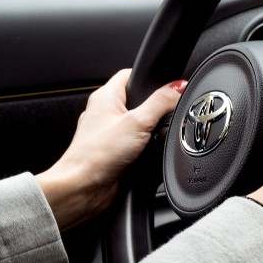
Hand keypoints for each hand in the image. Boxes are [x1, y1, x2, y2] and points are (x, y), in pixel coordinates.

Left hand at [36, 70, 187, 230]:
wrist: (84, 188)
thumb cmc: (97, 154)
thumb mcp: (138, 121)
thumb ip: (161, 102)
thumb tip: (178, 86)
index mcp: (104, 97)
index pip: (129, 74)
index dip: (150, 77)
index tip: (168, 85)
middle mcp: (104, 113)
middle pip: (138, 100)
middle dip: (155, 107)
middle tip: (166, 113)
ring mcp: (109, 134)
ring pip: (138, 123)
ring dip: (151, 130)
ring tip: (155, 136)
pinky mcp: (114, 152)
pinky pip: (136, 143)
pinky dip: (146, 146)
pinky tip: (149, 152)